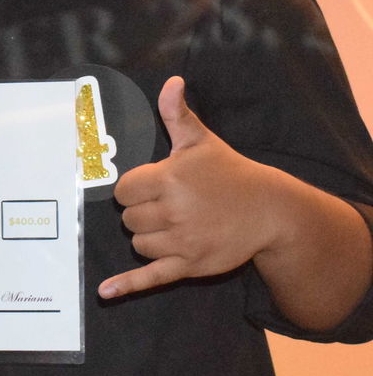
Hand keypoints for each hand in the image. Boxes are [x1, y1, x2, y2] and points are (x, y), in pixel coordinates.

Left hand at [102, 76, 282, 298]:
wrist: (270, 210)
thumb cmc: (229, 173)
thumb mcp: (201, 142)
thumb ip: (177, 115)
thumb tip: (171, 82)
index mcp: (170, 179)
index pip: (123, 191)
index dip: (134, 189)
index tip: (154, 186)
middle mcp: (174, 211)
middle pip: (128, 219)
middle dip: (142, 212)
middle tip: (168, 205)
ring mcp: (183, 241)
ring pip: (138, 244)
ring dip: (148, 237)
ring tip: (175, 224)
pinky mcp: (191, 265)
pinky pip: (151, 277)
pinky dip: (127, 285)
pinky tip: (106, 292)